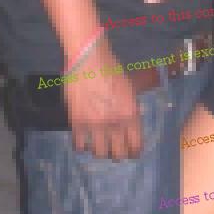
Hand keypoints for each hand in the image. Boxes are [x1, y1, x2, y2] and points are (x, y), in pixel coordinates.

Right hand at [63, 38, 142, 160]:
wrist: (88, 59)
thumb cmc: (111, 69)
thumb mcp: (129, 89)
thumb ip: (131, 109)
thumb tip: (130, 126)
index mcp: (131, 115)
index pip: (136, 146)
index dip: (133, 152)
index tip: (130, 152)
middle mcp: (115, 124)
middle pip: (118, 154)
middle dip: (117, 154)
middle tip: (114, 149)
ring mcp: (95, 125)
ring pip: (99, 153)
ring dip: (99, 150)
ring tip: (97, 145)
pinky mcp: (77, 123)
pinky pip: (80, 146)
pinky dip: (81, 145)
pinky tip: (82, 140)